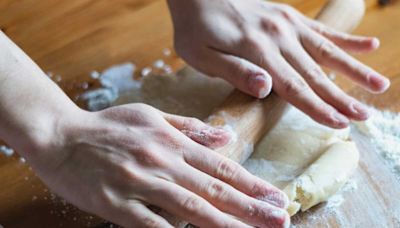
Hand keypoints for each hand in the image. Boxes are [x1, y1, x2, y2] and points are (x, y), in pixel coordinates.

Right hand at [29, 103, 289, 227]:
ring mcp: (141, 182)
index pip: (220, 166)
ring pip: (191, 208)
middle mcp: (162, 160)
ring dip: (226, 224)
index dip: (251, 183)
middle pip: (214, 188)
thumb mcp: (151, 115)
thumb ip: (190, 128)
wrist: (59, 134)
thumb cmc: (108, 125)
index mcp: (172, 140)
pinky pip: (152, 225)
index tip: (276, 197)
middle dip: (251, 207)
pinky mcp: (117, 204)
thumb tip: (225, 137)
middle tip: (281, 219)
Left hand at [167, 0, 389, 128]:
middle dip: (341, 97)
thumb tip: (266, 88)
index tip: (339, 123)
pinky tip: (370, 44)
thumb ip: (234, 71)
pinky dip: (347, 38)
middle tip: (366, 116)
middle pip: (315, 73)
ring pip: (328, 50)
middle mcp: (279, 37)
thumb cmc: (195, 29)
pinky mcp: (288, 17)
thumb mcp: (202, 56)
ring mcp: (287, 24)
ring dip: (355, 69)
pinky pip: (322, 28)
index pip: (293, 86)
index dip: (316, 107)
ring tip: (380, 85)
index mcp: (257, 51)